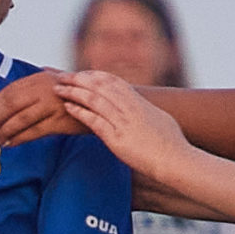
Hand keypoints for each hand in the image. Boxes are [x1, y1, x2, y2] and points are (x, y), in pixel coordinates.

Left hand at [0, 70, 84, 145]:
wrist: (106, 103)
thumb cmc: (83, 93)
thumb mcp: (66, 79)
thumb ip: (51, 76)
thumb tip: (43, 69)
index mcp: (41, 78)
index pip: (9, 91)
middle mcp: (44, 88)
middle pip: (10, 104)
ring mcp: (52, 104)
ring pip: (20, 119)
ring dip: (5, 131)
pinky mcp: (59, 120)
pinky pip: (33, 131)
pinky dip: (19, 138)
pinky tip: (11, 143)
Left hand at [56, 71, 195, 182]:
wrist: (176, 160)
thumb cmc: (173, 145)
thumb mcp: (161, 119)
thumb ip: (148, 112)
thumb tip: (145, 109)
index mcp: (140, 102)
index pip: (113, 81)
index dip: (95, 75)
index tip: (81, 73)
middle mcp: (130, 108)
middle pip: (100, 86)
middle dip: (78, 79)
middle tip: (62, 76)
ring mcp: (124, 122)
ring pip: (94, 100)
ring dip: (74, 93)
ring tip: (58, 89)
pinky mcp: (117, 139)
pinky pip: (95, 121)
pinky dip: (80, 112)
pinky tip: (68, 108)